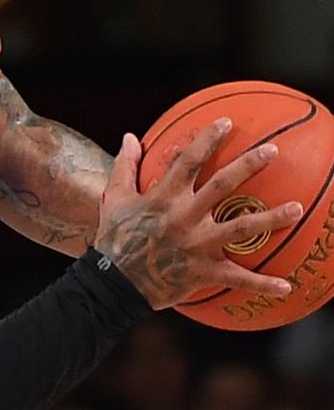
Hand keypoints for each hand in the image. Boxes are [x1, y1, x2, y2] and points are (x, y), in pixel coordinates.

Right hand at [94, 119, 300, 309]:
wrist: (113, 282)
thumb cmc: (113, 237)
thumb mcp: (114, 199)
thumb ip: (124, 167)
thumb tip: (129, 137)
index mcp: (164, 197)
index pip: (188, 161)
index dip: (207, 140)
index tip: (226, 123)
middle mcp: (184, 217)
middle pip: (222, 186)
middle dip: (248, 165)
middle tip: (272, 150)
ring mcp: (197, 245)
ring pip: (241, 228)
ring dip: (271, 219)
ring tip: (297, 208)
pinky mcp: (203, 272)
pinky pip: (237, 278)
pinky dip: (262, 284)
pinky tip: (286, 286)